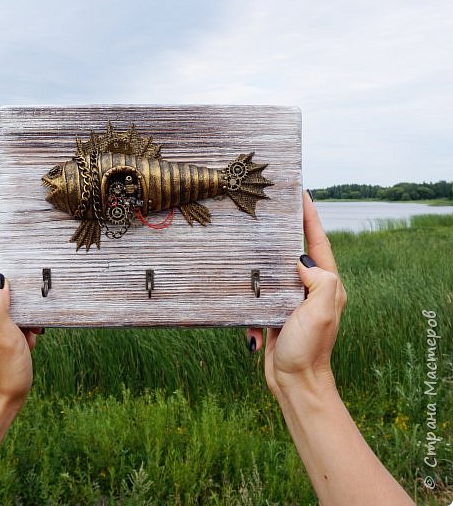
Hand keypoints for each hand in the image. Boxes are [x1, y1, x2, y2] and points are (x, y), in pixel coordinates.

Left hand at [0, 207, 40, 411]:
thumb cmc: (1, 373)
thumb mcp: (2, 341)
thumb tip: (0, 279)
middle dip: (1, 241)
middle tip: (14, 219)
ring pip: (5, 281)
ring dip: (16, 263)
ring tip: (28, 244)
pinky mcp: (2, 324)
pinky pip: (15, 300)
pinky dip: (26, 290)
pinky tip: (38, 288)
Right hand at [248, 191, 346, 398]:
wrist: (295, 383)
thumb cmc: (310, 349)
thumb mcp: (321, 311)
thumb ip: (320, 280)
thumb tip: (301, 260)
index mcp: (327, 284)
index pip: (318, 243)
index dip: (311, 217)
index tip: (301, 193)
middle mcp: (310, 289)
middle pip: (297, 250)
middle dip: (285, 230)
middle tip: (270, 208)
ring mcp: (292, 300)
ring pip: (276, 269)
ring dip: (264, 258)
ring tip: (250, 239)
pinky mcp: (276, 311)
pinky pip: (262, 293)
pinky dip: (254, 294)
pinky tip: (249, 303)